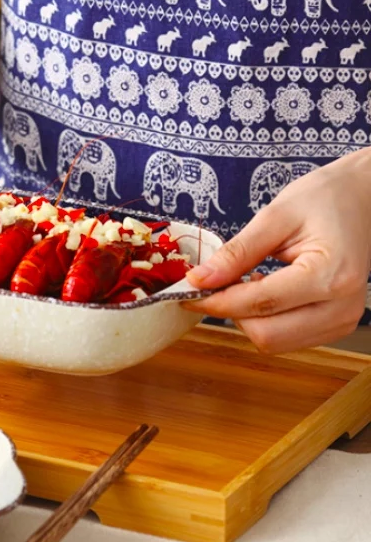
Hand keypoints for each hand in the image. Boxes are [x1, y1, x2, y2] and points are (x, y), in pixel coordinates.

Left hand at [183, 148, 370, 352]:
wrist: (364, 198)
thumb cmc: (325, 198)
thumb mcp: (274, 216)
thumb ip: (237, 252)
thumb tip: (199, 280)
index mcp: (330, 275)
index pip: (259, 304)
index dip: (215, 301)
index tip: (188, 290)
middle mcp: (342, 305)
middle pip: (266, 335)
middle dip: (231, 312)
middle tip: (216, 284)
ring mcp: (344, 320)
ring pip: (274, 343)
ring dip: (248, 318)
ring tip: (247, 281)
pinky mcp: (338, 325)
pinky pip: (288, 339)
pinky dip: (266, 321)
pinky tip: (265, 292)